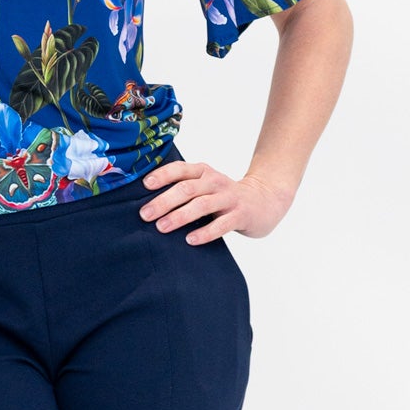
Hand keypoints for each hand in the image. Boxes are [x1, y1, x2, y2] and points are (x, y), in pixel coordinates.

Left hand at [137, 159, 294, 241]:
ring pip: (201, 205)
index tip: (144, 186)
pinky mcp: (241, 215)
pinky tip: (190, 240)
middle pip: (187, 189)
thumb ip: (183, 188)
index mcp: (203, 172)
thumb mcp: (205, 185)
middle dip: (163, 201)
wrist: (264, 201)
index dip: (162, 176)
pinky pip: (221, 225)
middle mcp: (215, 182)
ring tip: (162, 227)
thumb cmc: (223, 196)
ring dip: (179, 216)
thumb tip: (147, 203)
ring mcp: (229, 198)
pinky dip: (205, 232)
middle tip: (145, 215)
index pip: (180, 169)